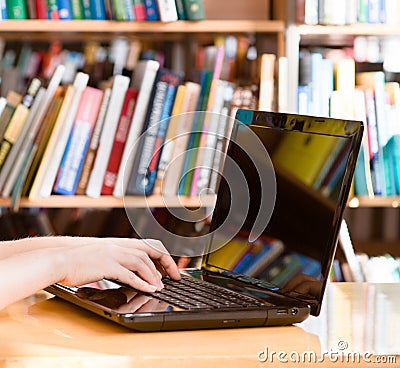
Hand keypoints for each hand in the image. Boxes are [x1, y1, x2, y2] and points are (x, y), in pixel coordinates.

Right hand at [58, 238, 180, 292]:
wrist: (60, 260)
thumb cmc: (80, 261)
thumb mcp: (103, 256)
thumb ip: (118, 260)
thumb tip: (132, 271)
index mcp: (119, 244)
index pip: (147, 246)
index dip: (161, 256)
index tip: (169, 268)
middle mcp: (119, 246)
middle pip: (149, 252)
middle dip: (164, 264)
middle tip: (174, 276)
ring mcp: (113, 255)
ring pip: (141, 263)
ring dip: (154, 275)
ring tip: (161, 286)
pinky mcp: (107, 266)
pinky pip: (129, 275)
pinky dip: (142, 282)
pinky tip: (150, 289)